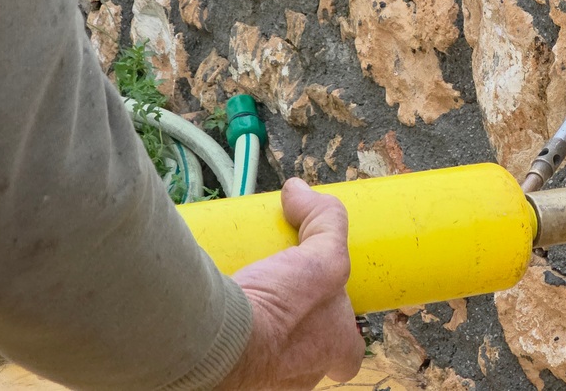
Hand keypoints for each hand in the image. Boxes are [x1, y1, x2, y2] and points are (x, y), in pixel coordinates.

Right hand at [218, 178, 364, 389]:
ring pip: (270, 356)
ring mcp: (268, 382)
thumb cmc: (280, 309)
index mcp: (336, 350)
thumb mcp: (322, 257)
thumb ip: (323, 220)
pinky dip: (227, 334)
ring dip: (261, 328)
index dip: (340, 326)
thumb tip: (299, 192)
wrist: (215, 345)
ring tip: (243, 294)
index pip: (350, 348)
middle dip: (296, 325)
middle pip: (308, 351)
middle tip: (275, 292)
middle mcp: (305, 374)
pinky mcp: (231, 381)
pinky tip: (215, 306)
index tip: (322, 301)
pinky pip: (235, 357)